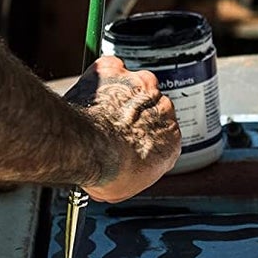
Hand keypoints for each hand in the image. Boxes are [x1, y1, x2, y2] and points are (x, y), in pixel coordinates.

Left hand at [65, 56, 180, 201]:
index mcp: (171, 138)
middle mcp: (161, 108)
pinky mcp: (115, 70)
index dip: (139, 133)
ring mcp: (140, 85)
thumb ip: (127, 177)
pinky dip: (97, 77)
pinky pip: (106, 68)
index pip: (159, 130)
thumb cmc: (110, 170)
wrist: (91, 149)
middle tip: (107, 125)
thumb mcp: (123, 189)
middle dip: (129, 112)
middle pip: (147, 105)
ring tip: (93, 111)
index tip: (125, 138)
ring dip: (115, 93)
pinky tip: (86, 94)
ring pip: (128, 84)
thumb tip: (111, 182)